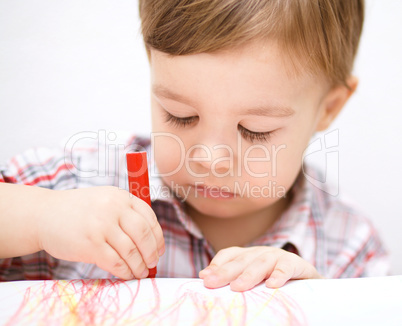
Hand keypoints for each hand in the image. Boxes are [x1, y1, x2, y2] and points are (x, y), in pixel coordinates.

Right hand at [36, 186, 164, 279]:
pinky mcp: (90, 244)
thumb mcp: (105, 200)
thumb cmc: (77, 210)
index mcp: (121, 197)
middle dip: (152, 253)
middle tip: (152, 263)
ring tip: (140, 272)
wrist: (43, 214)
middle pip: (144, 234)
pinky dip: (125, 271)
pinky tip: (126, 274)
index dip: (158, 237)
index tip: (159, 249)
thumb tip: (150, 241)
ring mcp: (102, 226)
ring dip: (139, 266)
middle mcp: (114, 208)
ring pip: (131, 251)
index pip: (149, 218)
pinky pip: (116, 262)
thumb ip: (125, 213)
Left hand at [199, 246, 321, 291]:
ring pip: (261, 263)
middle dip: (225, 271)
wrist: (310, 283)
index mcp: (249, 255)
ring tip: (237, 288)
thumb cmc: (276, 283)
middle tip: (211, 283)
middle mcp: (261, 252)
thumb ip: (233, 277)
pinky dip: (279, 274)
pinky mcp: (296, 263)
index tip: (204, 277)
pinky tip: (272, 285)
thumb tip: (204, 277)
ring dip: (248, 275)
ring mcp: (278, 256)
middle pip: (241, 260)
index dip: (217, 264)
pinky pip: (286, 267)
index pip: (230, 254)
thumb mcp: (254, 281)